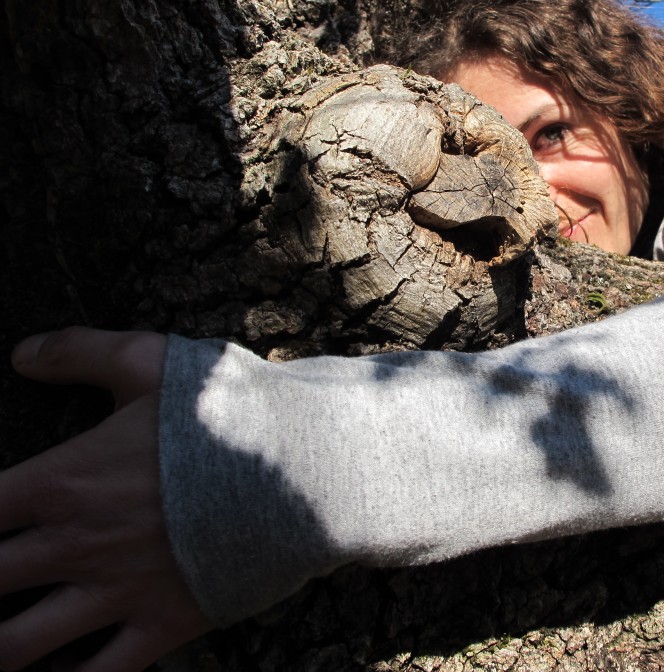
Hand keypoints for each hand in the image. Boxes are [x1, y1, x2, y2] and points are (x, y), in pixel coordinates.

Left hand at [1, 328, 211, 670]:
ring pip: (16, 647)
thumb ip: (80, 351)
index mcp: (64, 481)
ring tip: (0, 638)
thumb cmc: (229, 413)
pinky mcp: (163, 624)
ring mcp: (118, 592)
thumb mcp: (151, 361)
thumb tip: (21, 354)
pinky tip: (57, 671)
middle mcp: (77, 544)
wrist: (305, 468)